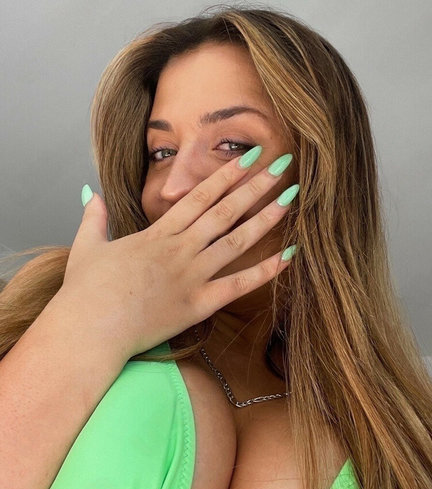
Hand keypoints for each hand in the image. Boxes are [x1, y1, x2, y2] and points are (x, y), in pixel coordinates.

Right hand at [58, 150, 297, 359]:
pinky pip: (238, 286)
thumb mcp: (86, 247)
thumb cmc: (85, 292)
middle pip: (224, 210)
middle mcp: (180, 249)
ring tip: (290, 200)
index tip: (249, 158)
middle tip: (280, 165)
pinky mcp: (198, 305)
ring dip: (265, 219)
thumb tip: (91, 193)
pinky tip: (289, 256)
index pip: (198, 196)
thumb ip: (94, 218)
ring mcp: (192, 276)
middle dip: (254, 186)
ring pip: (236, 241)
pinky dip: (265, 272)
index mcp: (156, 234)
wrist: (89, 331)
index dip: (226, 174)